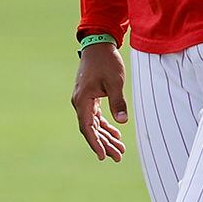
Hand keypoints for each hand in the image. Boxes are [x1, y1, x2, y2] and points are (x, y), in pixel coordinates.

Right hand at [71, 43, 127, 161]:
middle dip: (105, 144)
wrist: (99, 44)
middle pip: (91, 129)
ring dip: (106, 136)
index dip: (95, 143)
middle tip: (118, 157)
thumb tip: (122, 122)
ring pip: (94, 124)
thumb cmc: (107, 62)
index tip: (103, 156)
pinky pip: (96, 116)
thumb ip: (118, 102)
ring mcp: (84, 100)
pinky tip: (115, 134)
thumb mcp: (116, 82)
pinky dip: (105, 125)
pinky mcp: (90, 96)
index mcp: (82, 100)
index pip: (87, 128)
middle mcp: (80, 102)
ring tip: (120, 150)